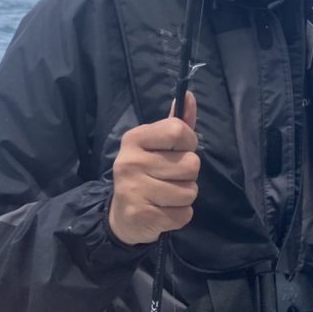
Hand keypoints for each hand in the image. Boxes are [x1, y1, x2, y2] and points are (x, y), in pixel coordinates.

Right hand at [108, 92, 200, 245]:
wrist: (121, 215)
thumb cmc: (146, 172)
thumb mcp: (159, 144)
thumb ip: (177, 122)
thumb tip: (189, 95)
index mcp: (134, 138)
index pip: (178, 130)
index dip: (189, 143)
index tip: (179, 150)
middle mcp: (129, 161)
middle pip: (191, 164)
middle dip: (188, 174)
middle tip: (169, 177)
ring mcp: (133, 190)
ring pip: (190, 191)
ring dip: (184, 195)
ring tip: (166, 194)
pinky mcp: (141, 216)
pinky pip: (184, 214)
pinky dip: (180, 215)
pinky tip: (163, 210)